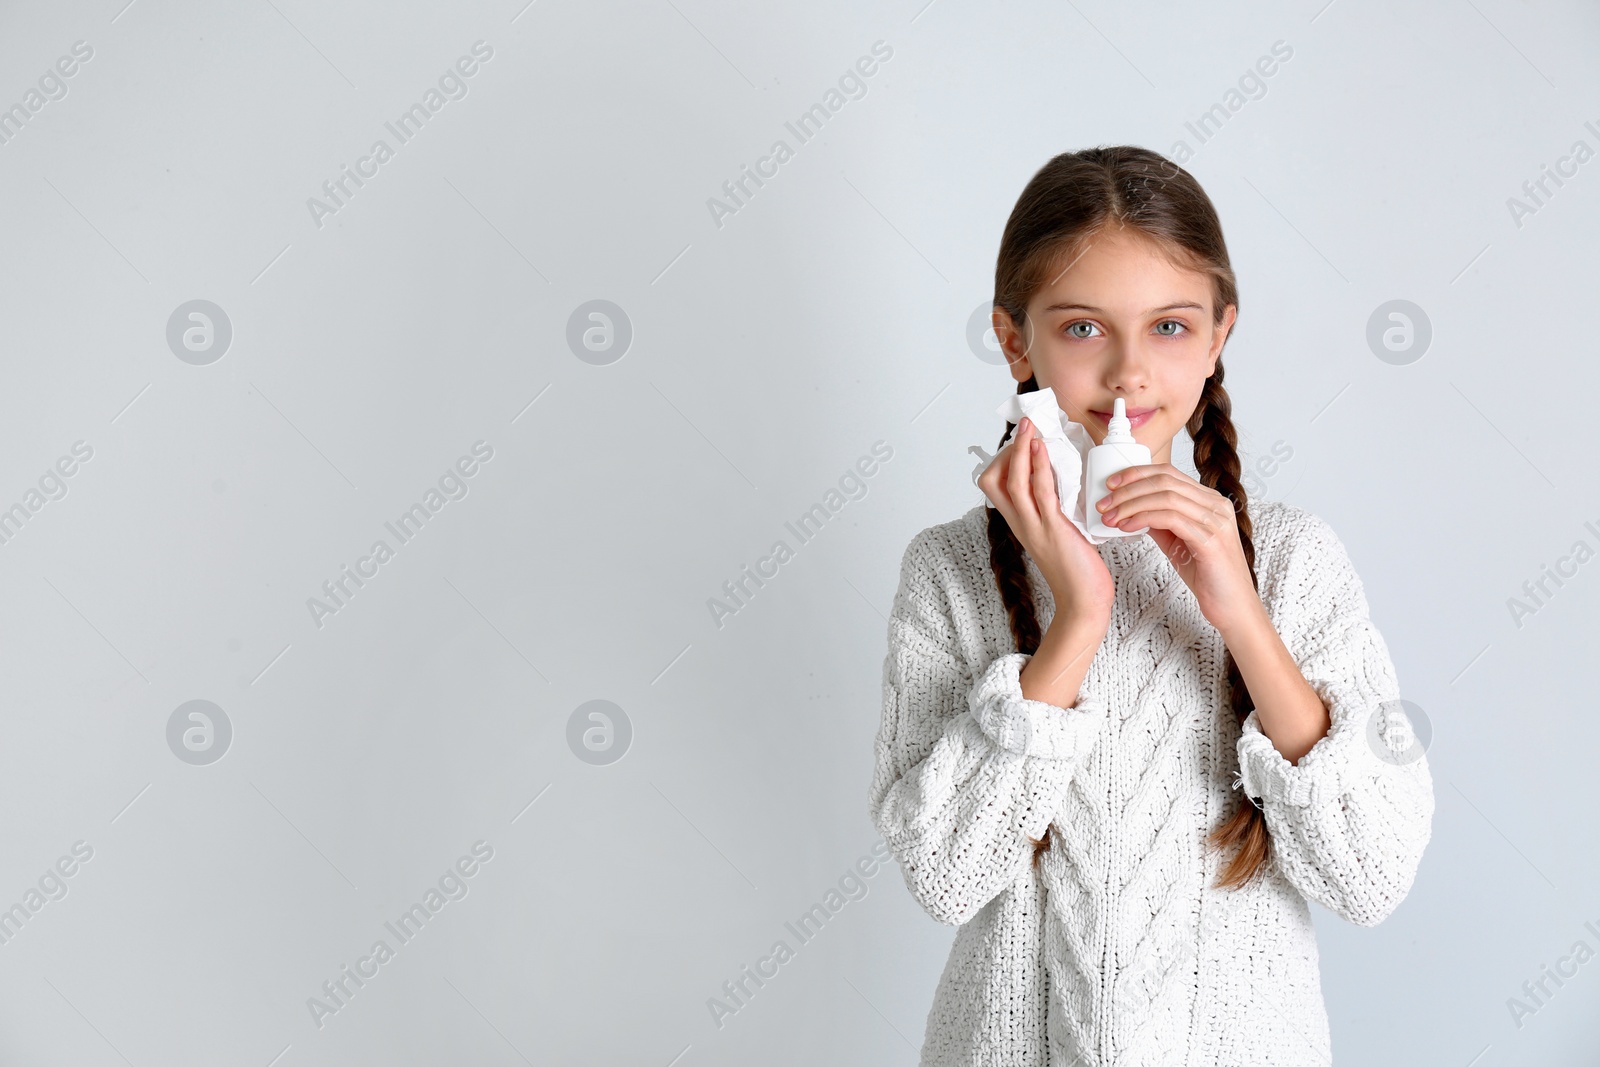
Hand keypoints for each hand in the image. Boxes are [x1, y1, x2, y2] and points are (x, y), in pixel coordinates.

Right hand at [977, 416, 1113, 619]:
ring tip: (1029, 427)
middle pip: (992, 480)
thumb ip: (1056, 510)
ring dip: (1020, 449)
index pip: (994, 486)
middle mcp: (1019, 523)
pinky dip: (1038, 467)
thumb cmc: (1077, 571)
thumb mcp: (1060, 533)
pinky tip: (1042, 450)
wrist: (1084, 602)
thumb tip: (1067, 482)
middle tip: (1025, 429)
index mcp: (1020, 523)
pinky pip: (1039, 492)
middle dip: (1005, 450)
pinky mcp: (1052, 529)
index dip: (1002, 460)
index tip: (1022, 442)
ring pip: (1012, 481)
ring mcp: (1033, 526)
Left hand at [1092, 463, 1261, 635]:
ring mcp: (1216, 521)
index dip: (1137, 474)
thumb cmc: (1208, 576)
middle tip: (1104, 503)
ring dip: (1131, 504)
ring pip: (1166, 496)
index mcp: (1210, 501)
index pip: (1169, 473)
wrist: (1232, 606)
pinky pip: (1171, 518)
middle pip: (1165, 480)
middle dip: (1128, 489)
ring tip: (1110, 517)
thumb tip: (1132, 509)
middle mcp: (1216, 505)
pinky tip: (1127, 527)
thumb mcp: (1179, 543)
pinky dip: (1143, 519)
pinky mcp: (1210, 540)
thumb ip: (1161, 523)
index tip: (1111, 484)